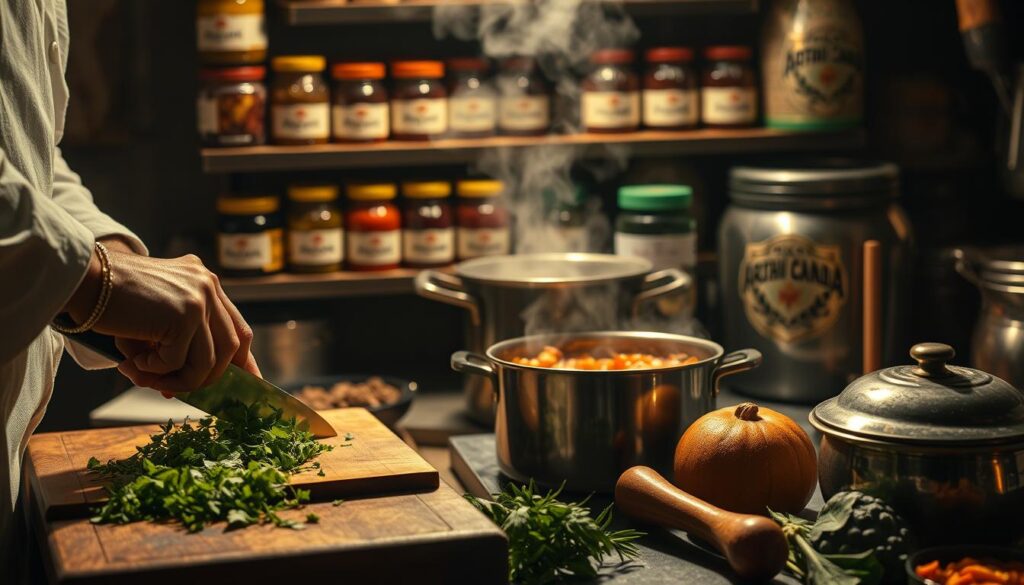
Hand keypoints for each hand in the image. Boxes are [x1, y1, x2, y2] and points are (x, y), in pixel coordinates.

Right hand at [65, 251, 260, 392]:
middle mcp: (208, 286)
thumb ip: (179, 346)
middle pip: (231, 348)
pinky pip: (177, 361)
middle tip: (172, 391)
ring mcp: (200, 298)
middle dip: (207, 379)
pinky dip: (153, 370)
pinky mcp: (184, 314)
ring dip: (177, 380)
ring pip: (208, 361)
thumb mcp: (156, 321)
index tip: (247, 385)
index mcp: (205, 283)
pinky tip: (131, 358)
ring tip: (143, 377)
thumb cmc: (113, 303)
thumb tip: (189, 388)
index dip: (243, 361)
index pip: (237, 328)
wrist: (81, 279)